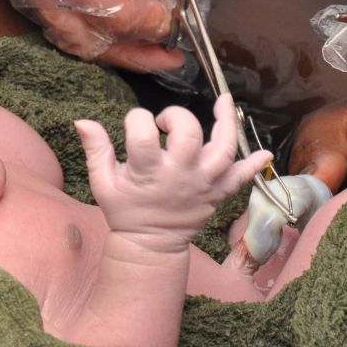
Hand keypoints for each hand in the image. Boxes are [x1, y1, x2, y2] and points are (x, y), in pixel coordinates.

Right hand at [76, 94, 270, 246]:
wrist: (150, 246)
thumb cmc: (125, 209)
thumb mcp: (102, 182)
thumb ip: (96, 149)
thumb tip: (82, 121)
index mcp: (148, 173)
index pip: (143, 133)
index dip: (137, 119)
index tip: (135, 124)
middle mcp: (179, 176)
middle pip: (188, 135)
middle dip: (176, 117)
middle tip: (165, 124)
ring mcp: (203, 184)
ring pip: (222, 149)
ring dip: (226, 124)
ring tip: (225, 101)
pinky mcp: (217, 193)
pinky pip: (240, 178)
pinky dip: (254, 165)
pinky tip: (264, 151)